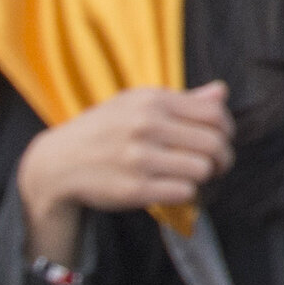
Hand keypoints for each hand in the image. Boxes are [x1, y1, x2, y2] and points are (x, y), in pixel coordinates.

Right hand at [18, 84, 231, 262]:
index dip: (227, 130)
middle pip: (214, 144)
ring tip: (195, 177)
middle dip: (223, 158)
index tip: (222, 140)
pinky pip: (184, 192)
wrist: (56, 164)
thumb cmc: (104, 130)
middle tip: (217, 165)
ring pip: (202, 169)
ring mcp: (138, 158)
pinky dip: (186, 193)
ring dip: (205, 177)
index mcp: (152, 101)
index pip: (214, 114)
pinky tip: (175, 188)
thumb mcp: (135, 104)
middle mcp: (145, 126)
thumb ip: (182, 99)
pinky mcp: (133, 189)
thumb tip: (222, 91)